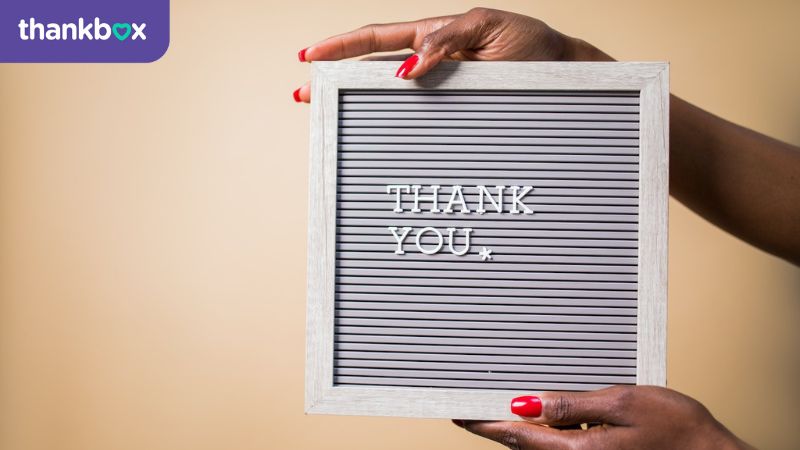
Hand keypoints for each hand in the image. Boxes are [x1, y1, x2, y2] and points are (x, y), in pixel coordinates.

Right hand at [293, 7, 611, 101]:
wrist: (565, 76)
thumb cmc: (533, 48)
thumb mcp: (490, 29)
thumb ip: (447, 41)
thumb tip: (407, 67)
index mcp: (435, 36)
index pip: (378, 39)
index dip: (341, 46)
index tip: (308, 56)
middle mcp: (432, 65)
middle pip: (371, 69)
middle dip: (334, 78)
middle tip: (302, 93)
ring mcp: (441, 91)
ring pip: (388, 97)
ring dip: (356, 104)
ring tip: (324, 114)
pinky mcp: (455, 113)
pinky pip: (418, 121)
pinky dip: (392, 128)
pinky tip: (376, 137)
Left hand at [454, 386, 751, 449]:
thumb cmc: (679, 430)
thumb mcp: (623, 403)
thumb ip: (572, 405)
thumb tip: (528, 403)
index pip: (516, 437)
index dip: (484, 424)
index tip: (460, 413)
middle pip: (524, 445)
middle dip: (498, 425)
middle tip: (473, 404)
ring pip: (541, 447)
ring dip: (521, 428)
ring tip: (505, 401)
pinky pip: (562, 446)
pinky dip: (547, 431)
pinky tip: (549, 411)